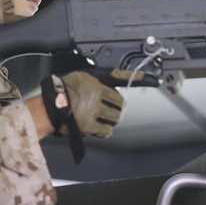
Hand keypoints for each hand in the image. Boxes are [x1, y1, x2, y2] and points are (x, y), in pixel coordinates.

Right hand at [41, 67, 158, 162]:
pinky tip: (99, 126)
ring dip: (111, 119)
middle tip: (105, 106)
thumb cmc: (66, 88)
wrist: (49, 106)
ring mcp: (94, 113)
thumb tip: (125, 74)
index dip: (140, 80)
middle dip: (115, 107)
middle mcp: (98, 98)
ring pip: (115, 118)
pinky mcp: (90, 127)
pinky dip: (105, 130)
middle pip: (120, 104)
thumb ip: (106, 76)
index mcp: (98, 84)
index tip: (156, 80)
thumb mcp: (86, 75)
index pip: (123, 80)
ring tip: (100, 116)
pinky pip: (107, 130)